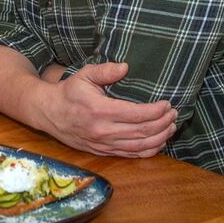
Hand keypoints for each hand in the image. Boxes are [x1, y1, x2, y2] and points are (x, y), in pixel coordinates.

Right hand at [35, 62, 177, 157]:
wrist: (49, 113)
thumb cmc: (68, 92)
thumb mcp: (84, 75)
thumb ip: (105, 70)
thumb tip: (125, 67)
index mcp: (100, 111)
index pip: (136, 114)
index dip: (156, 111)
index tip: (167, 104)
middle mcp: (103, 131)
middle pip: (142, 132)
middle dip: (163, 123)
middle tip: (174, 114)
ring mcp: (103, 144)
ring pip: (139, 147)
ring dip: (160, 138)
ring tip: (171, 127)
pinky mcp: (103, 151)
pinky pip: (130, 155)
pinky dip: (148, 151)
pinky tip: (159, 142)